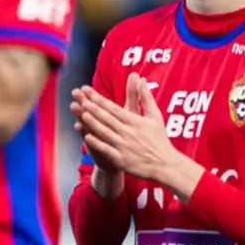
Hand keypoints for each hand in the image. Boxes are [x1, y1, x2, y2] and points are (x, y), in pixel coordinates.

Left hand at [74, 74, 202, 196]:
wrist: (165, 165)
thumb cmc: (159, 139)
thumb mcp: (155, 116)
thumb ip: (146, 97)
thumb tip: (141, 79)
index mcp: (135, 121)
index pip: (113, 108)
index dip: (99, 99)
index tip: (87, 91)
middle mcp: (128, 132)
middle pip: (107, 118)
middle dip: (92, 108)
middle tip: (79, 98)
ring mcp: (124, 146)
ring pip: (105, 132)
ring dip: (93, 123)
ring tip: (81, 113)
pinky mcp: (121, 159)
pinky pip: (106, 149)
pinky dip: (97, 143)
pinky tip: (87, 137)